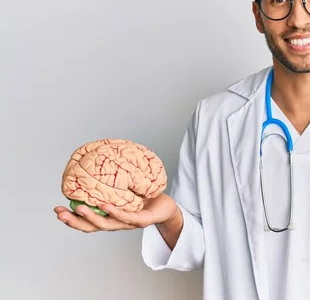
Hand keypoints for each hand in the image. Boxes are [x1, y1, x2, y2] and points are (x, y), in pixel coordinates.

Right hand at [54, 193, 177, 232]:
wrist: (167, 206)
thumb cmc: (145, 197)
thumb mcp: (124, 190)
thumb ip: (110, 184)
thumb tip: (94, 166)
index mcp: (110, 217)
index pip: (87, 221)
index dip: (72, 218)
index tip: (57, 210)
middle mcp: (117, 223)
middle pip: (92, 227)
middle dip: (74, 221)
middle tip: (60, 214)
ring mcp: (129, 223)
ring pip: (107, 224)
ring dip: (91, 217)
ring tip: (79, 209)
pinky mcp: (142, 221)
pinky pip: (127, 217)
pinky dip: (114, 212)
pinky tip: (105, 206)